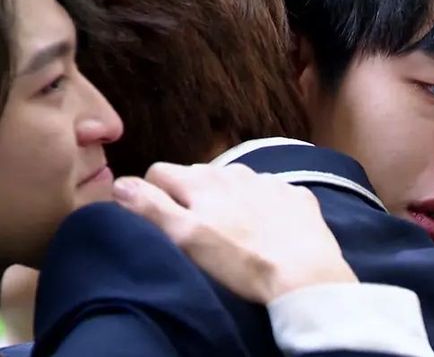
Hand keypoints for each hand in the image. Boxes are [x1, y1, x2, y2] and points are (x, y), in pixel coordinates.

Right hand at [112, 162, 356, 303]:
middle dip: (190, 195)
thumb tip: (120, 184)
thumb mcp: (186, 238)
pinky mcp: (294, 194)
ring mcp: (268, 180)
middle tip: (198, 229)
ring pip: (234, 182)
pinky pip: (269, 191)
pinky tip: (268, 228)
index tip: (159, 217)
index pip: (159, 172)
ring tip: (235, 231)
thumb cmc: (241, 259)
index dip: (152, 193)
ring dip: (227, 199)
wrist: (304, 271)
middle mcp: (234, 171)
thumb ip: (151, 207)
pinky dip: (263, 205)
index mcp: (202, 181)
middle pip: (197, 176)